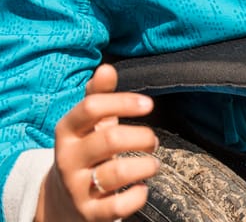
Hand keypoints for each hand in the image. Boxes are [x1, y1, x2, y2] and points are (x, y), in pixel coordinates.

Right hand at [35, 64, 159, 221]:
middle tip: (153, 141)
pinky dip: (138, 196)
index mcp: (67, 131)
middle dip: (142, 137)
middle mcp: (69, 158)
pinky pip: (118, 206)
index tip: (148, 105)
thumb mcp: (88, 124)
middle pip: (110, 140)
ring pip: (117, 173)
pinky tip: (142, 188)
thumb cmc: (86, 150)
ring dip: (146, 166)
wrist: (62, 199)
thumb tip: (107, 68)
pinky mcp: (89, 212)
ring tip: (153, 164)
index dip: (124, 102)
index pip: (91, 108)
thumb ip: (99, 96)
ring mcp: (77, 187)